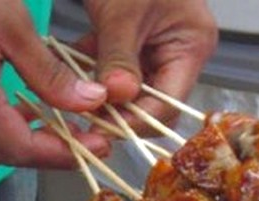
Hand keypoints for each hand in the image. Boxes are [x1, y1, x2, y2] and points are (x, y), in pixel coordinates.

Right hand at [0, 0, 111, 167]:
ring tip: (57, 125)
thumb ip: (51, 76)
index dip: (60, 153)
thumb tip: (90, 102)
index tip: (95, 148)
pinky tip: (20, 109)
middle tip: (83, 140)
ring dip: (19, 141)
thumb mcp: (15, 28)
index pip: (19, 147)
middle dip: (42, 152)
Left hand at [78, 0, 217, 131]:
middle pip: (151, 102)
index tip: (102, 128)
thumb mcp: (122, 12)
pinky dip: (91, 72)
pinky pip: (113, 68)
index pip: (169, 103)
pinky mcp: (132, 40)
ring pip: (129, 89)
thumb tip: (117, 99)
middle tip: (83, 120)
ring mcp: (155, 46)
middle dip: (118, 112)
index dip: (137, 121)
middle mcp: (179, 51)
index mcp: (192, 45)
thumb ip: (119, 58)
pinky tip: (66, 75)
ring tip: (70, 100)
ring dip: (100, 95)